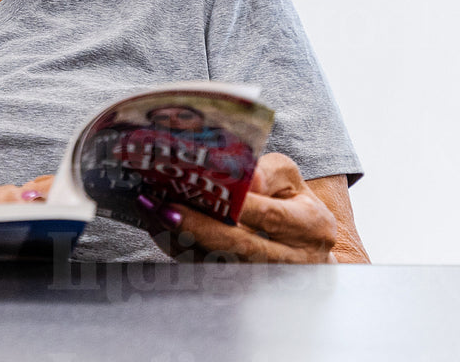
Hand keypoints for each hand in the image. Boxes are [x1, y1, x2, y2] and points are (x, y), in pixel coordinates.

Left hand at [157, 153, 337, 262]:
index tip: (199, 189)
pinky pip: (206, 271)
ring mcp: (266, 279)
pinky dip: (179, 250)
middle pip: (239, 248)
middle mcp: (291, 259)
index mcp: (309, 226)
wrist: (306, 249)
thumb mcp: (290, 181)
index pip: (268, 216)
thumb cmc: (294, 206)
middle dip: (196, 227)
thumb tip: (246, 177)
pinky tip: (157, 227)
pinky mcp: (242, 287)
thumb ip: (267, 172)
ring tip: (150, 211)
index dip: (233, 206)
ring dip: (179, 239)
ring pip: (218, 264)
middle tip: (161, 207)